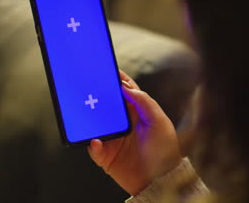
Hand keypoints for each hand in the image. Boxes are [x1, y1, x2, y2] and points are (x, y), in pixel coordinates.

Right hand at [87, 70, 181, 195]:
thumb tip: (126, 86)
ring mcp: (112, 138)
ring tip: (84, 111)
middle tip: (86, 85)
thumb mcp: (159, 122)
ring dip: (88, 117)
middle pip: (105, 103)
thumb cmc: (164, 150)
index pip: (123, 90)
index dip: (114, 78)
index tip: (104, 68)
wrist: (160, 180)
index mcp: (136, 111)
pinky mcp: (105, 155)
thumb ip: (144, 102)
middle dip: (96, 94)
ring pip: (95, 123)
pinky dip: (92, 144)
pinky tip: (96, 140)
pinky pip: (93, 147)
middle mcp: (122, 122)